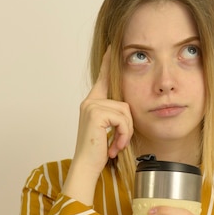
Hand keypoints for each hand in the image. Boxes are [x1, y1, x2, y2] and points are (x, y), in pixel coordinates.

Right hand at [62, 47, 133, 204]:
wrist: (86, 166)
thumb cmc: (97, 152)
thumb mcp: (109, 131)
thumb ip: (115, 117)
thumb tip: (127, 110)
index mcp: (92, 104)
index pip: (102, 78)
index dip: (108, 63)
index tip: (113, 47)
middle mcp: (89, 102)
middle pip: (124, 103)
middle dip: (127, 126)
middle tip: (119, 142)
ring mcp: (92, 107)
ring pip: (125, 112)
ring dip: (126, 132)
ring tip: (116, 145)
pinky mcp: (96, 113)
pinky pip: (122, 119)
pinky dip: (123, 135)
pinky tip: (114, 146)